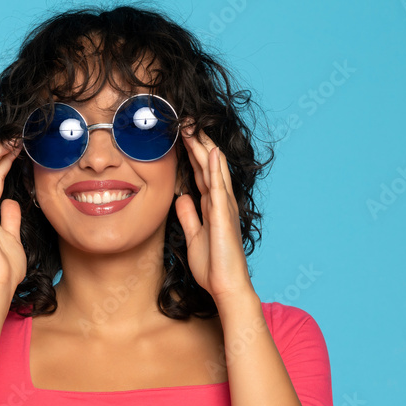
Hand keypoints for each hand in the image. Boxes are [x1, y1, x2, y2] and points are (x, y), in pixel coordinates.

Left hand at [173, 127, 255, 306]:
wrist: (225, 286)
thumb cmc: (212, 265)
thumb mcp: (194, 236)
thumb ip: (189, 217)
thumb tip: (182, 199)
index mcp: (212, 206)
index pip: (200, 172)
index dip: (191, 153)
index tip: (181, 134)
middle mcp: (220, 202)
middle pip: (208, 165)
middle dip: (197, 142)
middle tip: (186, 119)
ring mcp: (224, 207)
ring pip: (214, 170)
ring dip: (205, 147)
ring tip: (195, 126)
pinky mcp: (223, 216)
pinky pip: (219, 188)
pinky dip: (216, 170)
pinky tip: (212, 153)